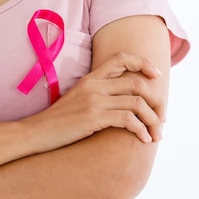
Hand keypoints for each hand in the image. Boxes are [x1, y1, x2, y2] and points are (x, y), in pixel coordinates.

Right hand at [22, 52, 164, 151]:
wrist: (35, 133)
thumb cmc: (57, 122)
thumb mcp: (77, 100)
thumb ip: (97, 95)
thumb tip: (122, 102)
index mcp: (90, 78)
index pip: (122, 58)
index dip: (143, 63)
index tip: (157, 76)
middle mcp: (94, 85)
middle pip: (138, 83)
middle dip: (157, 101)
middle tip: (163, 117)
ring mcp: (94, 101)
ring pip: (138, 103)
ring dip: (153, 120)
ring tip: (156, 134)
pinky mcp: (94, 117)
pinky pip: (128, 119)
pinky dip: (141, 130)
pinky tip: (144, 140)